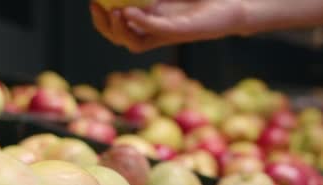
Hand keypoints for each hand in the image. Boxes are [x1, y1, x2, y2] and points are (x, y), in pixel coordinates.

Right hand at [90, 0, 246, 52]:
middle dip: (103, 26)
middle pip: (121, 39)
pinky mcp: (182, 31)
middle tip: (95, 6)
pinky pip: (157, 31)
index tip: (92, 2)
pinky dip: (142, 23)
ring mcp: (168, 33)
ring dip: (120, 30)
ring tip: (114, 11)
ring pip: (135, 43)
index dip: (101, 18)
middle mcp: (156, 31)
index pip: (118, 27)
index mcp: (150, 20)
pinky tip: (130, 12)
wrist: (229, 3)